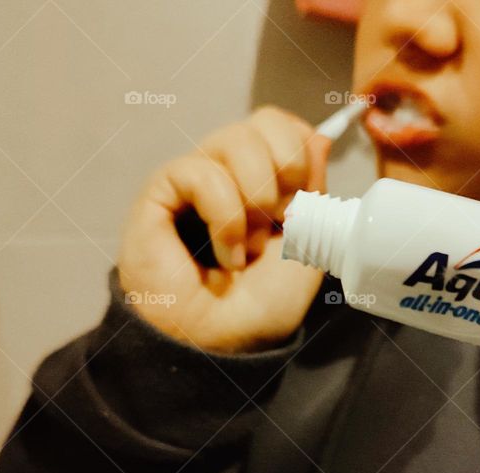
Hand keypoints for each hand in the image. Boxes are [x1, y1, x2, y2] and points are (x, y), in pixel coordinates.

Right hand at [118, 106, 331, 353]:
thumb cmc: (262, 305)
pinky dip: (225, 217)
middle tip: (278, 223)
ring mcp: (193, 180)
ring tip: (250, 246)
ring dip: (256, 198)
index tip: (303, 200)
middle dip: (285, 172)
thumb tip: (319, 136)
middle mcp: (228, 173)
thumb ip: (312, 188)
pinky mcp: (160, 193)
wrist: (225, 343)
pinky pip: (201, 172)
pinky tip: (226, 256)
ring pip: (233, 138)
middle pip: (262, 122)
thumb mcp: (307, 243)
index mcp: (263, 180)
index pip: (282, 126)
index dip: (300, 151)